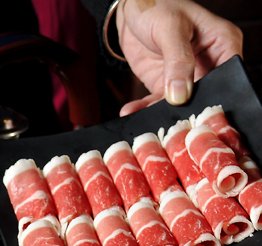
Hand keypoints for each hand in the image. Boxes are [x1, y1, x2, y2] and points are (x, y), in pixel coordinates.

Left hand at [115, 0, 242, 114]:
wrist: (131, 11)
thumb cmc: (158, 6)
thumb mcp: (170, 28)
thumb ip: (178, 61)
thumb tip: (180, 94)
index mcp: (222, 43)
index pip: (228, 75)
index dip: (214, 94)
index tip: (193, 107)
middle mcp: (208, 63)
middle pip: (204, 95)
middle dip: (186, 109)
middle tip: (169, 120)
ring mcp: (186, 77)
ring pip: (179, 104)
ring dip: (161, 113)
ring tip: (146, 119)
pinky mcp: (164, 84)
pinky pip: (156, 103)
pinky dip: (144, 109)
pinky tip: (131, 112)